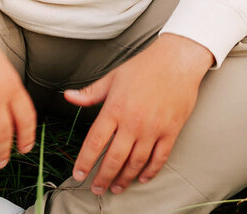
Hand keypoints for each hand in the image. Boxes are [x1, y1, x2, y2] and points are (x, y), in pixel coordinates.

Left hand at [64, 34, 213, 194]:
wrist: (177, 60)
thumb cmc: (145, 66)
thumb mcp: (113, 77)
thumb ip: (90, 93)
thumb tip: (68, 97)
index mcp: (115, 108)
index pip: (95, 142)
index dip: (85, 162)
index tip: (78, 174)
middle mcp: (133, 122)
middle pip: (114, 159)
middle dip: (103, 178)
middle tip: (96, 188)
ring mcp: (153, 128)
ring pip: (136, 163)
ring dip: (124, 179)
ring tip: (116, 187)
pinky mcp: (171, 131)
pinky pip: (159, 158)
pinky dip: (150, 171)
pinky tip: (141, 177)